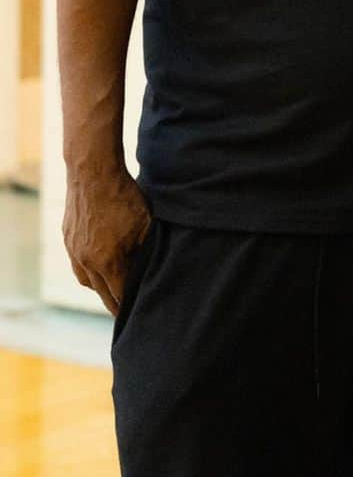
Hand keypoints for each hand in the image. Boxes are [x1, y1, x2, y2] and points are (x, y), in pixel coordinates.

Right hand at [63, 166, 151, 315]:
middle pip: (102, 293)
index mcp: (108, 261)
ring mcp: (74, 251)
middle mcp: (87, 261)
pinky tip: (99, 268)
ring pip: (87, 281)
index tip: (138, 314)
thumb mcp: (146, 224)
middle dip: (115, 303)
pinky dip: (89, 271)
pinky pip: (78, 265)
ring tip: (113, 290)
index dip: (129, 306)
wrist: (93, 173)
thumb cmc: (125, 196)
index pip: (119, 295)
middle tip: (127, 312)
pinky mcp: (67, 240)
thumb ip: (147, 250)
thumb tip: (152, 267)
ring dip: (101, 287)